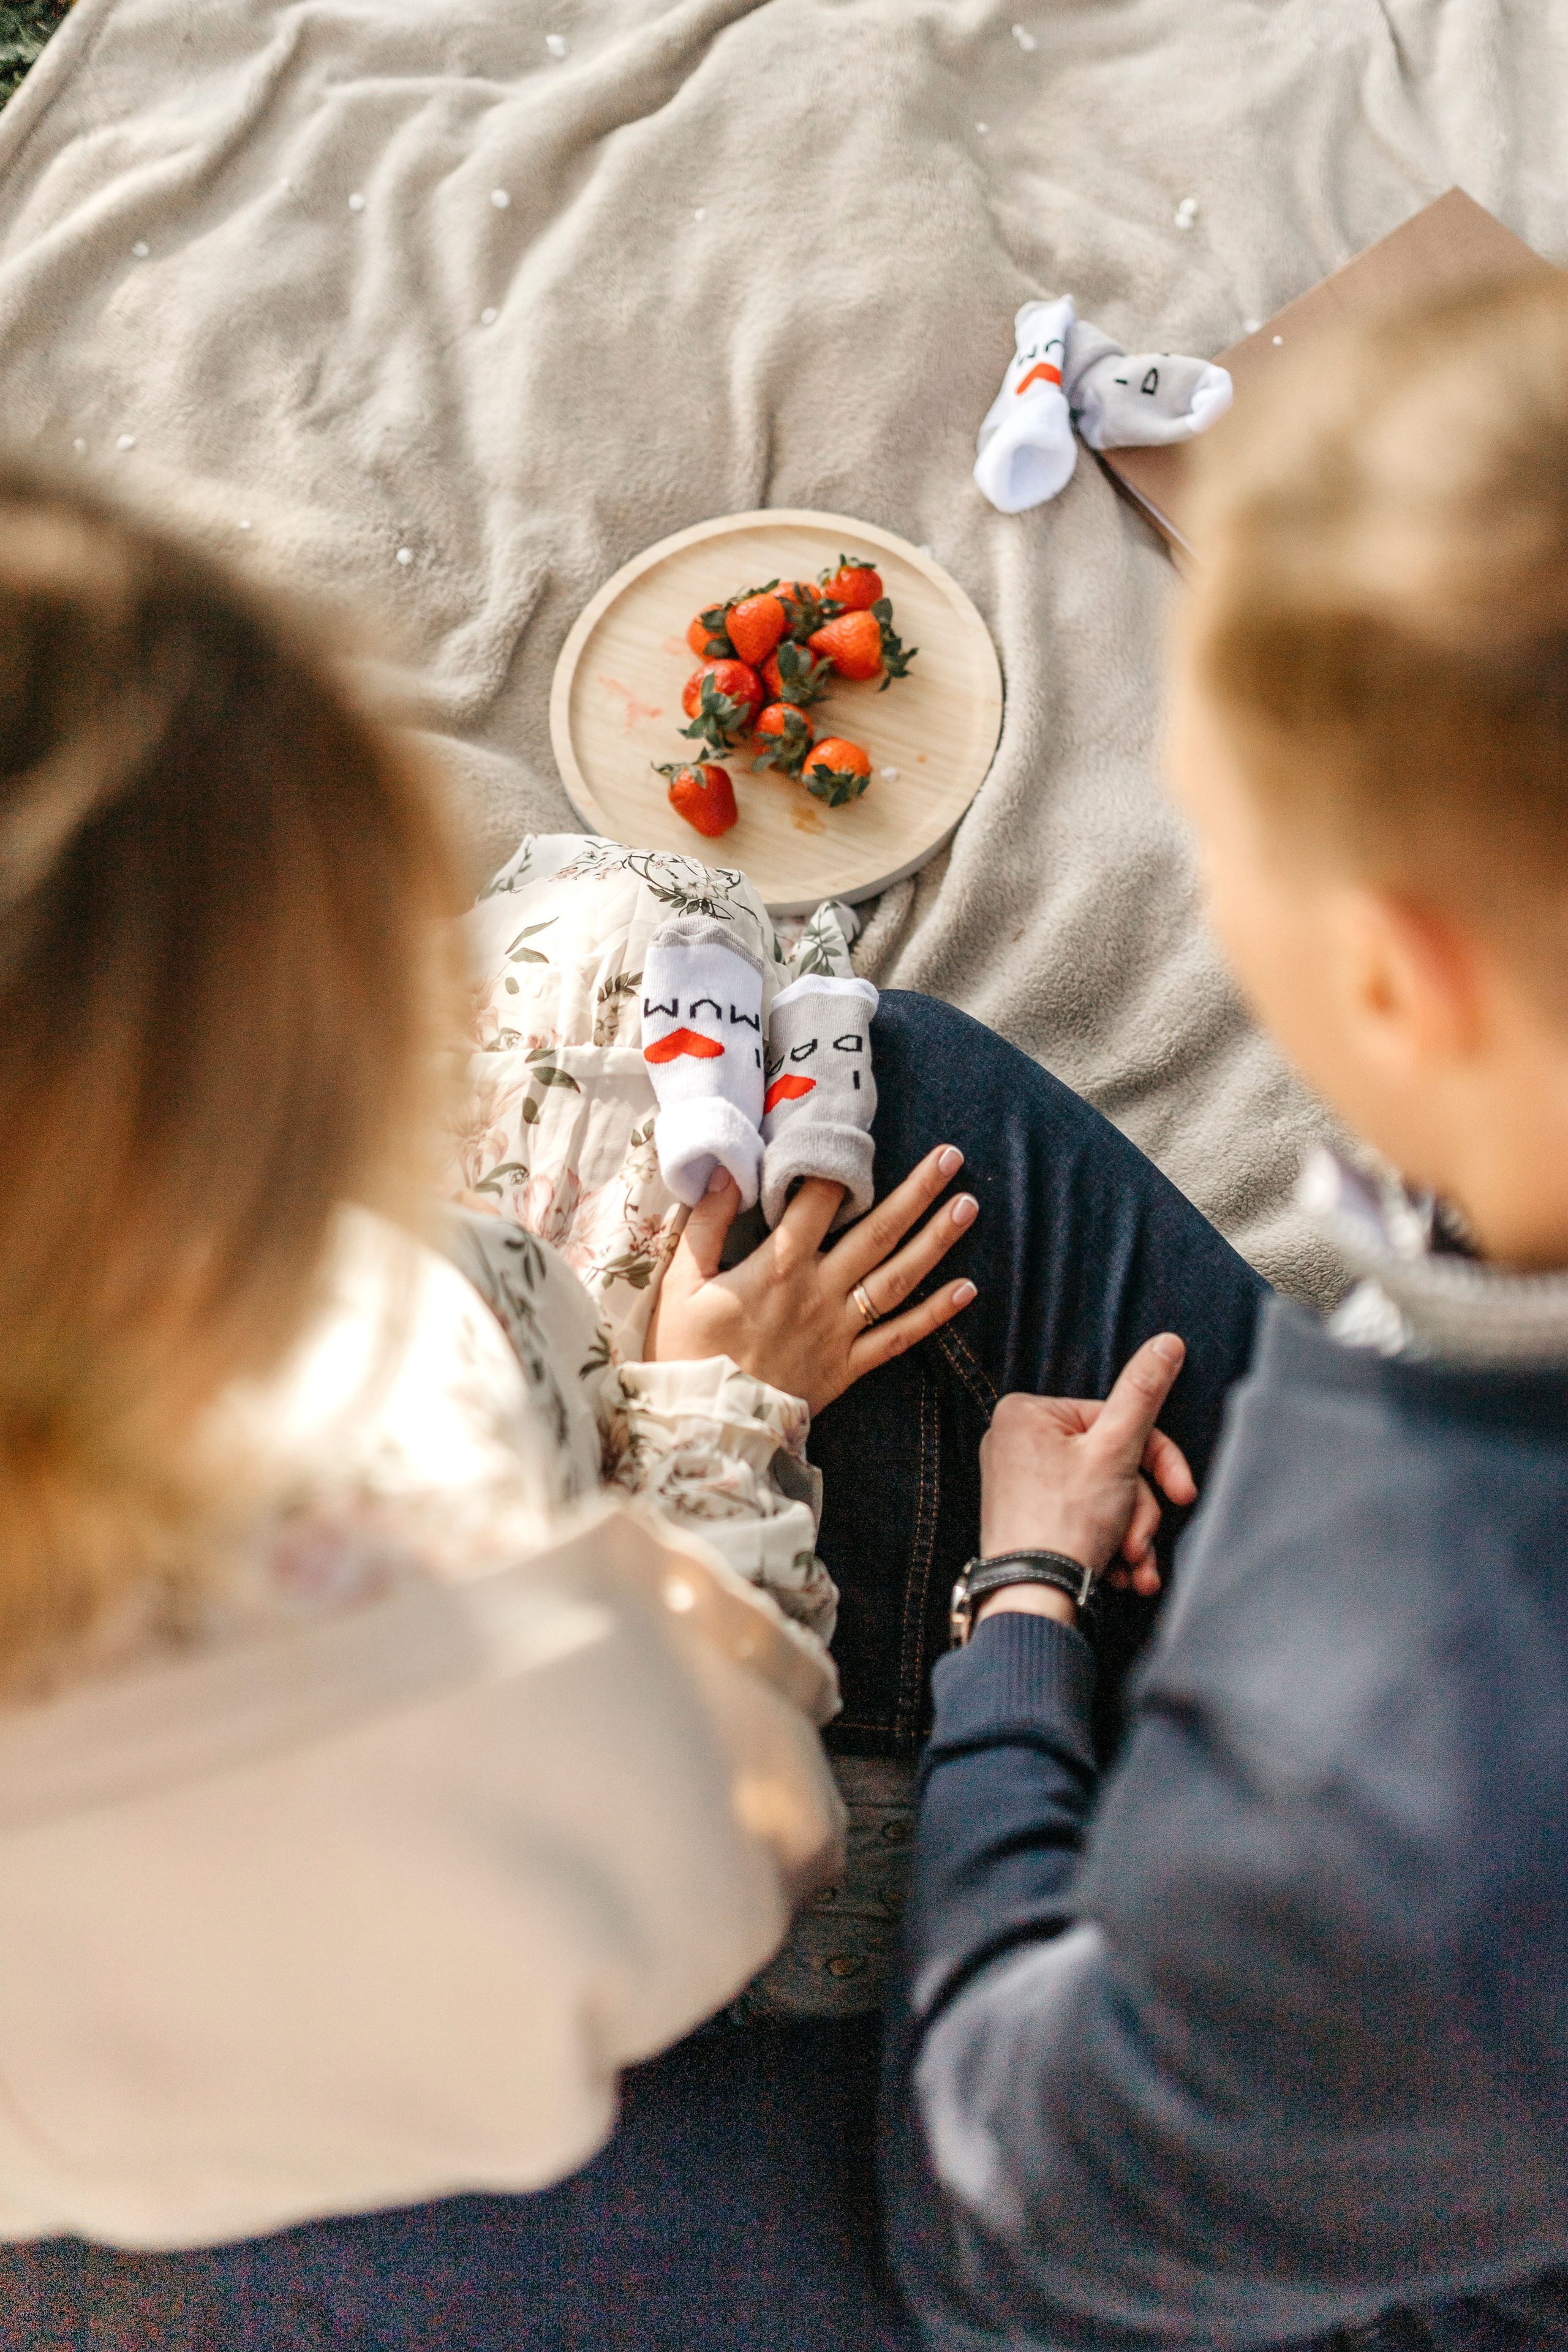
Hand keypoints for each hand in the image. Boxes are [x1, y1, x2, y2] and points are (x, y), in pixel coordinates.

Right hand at [646, 1145, 978, 1415]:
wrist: (702, 1429)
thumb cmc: (684, 1353)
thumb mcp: (680, 1285)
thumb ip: (705, 1226)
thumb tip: (728, 1172)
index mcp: (776, 1266)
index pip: (817, 1202)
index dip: (841, 1166)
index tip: (867, 1135)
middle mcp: (818, 1291)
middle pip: (876, 1231)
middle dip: (917, 1192)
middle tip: (952, 1157)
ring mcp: (838, 1330)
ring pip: (897, 1279)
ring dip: (936, 1242)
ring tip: (969, 1206)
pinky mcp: (847, 1367)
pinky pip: (898, 1339)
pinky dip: (934, 1316)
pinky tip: (967, 1290)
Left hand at [975, 1335, 1196, 1623]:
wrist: (1031, 1600)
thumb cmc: (1066, 1523)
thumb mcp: (1117, 1450)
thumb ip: (1144, 1394)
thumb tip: (1168, 1342)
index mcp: (1027, 1412)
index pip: (1117, 1420)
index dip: (1159, 1461)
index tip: (1183, 1494)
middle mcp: (1014, 1440)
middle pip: (1111, 1461)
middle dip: (1138, 1509)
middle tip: (1142, 1544)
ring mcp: (1018, 1480)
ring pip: (1103, 1494)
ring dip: (1129, 1534)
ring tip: (1132, 1570)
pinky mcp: (1026, 1516)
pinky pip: (1081, 1517)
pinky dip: (1107, 1545)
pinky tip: (1117, 1574)